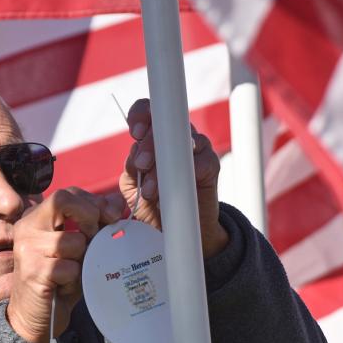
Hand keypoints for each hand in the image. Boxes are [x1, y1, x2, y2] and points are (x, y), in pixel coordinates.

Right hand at [7, 188, 123, 342]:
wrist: (33, 316)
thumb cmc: (57, 280)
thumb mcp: (76, 247)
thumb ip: (93, 223)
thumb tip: (116, 202)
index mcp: (35, 218)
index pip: (67, 193)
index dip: (93, 201)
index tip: (111, 216)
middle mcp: (27, 228)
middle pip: (61, 200)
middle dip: (88, 216)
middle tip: (94, 238)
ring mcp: (28, 249)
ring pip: (73, 240)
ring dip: (82, 258)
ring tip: (74, 272)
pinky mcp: (34, 272)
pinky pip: (70, 267)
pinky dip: (75, 278)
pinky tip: (65, 286)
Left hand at [120, 98, 228, 258]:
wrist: (173, 229)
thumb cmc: (152, 203)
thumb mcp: (133, 187)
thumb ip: (131, 169)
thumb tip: (135, 153)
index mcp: (153, 138)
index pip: (148, 112)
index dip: (141, 115)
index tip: (135, 132)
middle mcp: (175, 138)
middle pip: (166, 123)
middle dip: (150, 144)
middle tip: (142, 165)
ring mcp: (195, 148)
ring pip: (184, 140)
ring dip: (166, 163)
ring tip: (152, 189)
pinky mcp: (210, 166)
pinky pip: (203, 160)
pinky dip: (188, 172)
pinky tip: (176, 186)